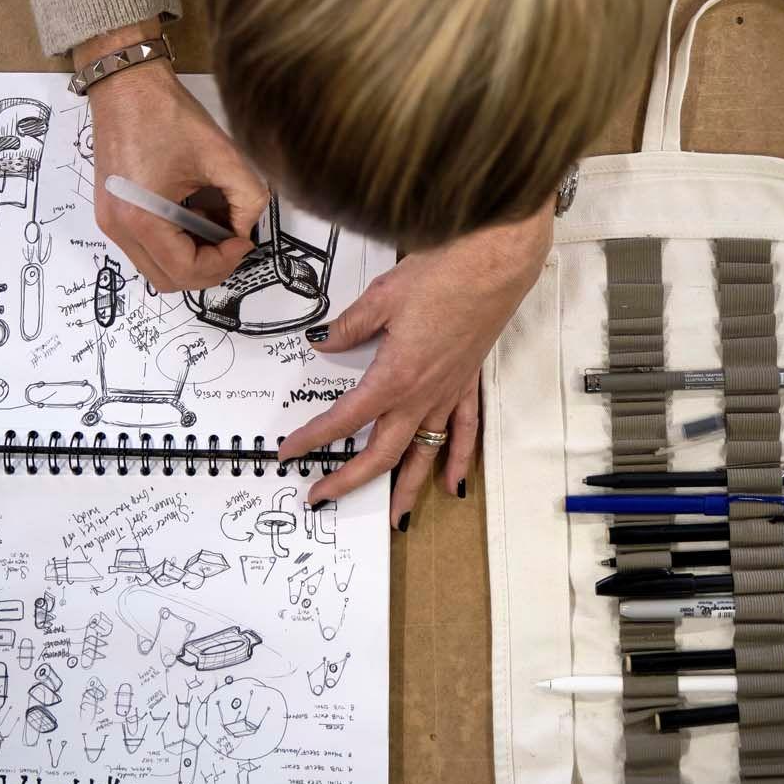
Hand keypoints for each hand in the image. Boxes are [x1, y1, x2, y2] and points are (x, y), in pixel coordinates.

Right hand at [80, 25, 268, 291]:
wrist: (125, 84)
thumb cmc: (166, 113)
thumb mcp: (222, 154)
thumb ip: (248, 198)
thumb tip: (247, 228)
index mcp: (142, 217)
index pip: (186, 271)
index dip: (223, 263)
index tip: (243, 239)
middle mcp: (119, 227)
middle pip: (168, 279)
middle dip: (208, 267)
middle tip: (233, 239)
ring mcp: (111, 221)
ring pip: (157, 267)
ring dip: (191, 256)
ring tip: (214, 220)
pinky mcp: (114, 212)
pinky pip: (147, 246)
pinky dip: (175, 242)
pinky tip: (194, 211)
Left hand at [278, 202, 553, 526]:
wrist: (493, 264)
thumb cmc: (442, 275)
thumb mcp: (381, 297)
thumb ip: (349, 327)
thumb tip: (324, 343)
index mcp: (394, 376)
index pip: (345, 419)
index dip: (313, 439)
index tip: (290, 452)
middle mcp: (421, 395)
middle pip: (382, 453)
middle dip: (350, 481)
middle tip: (322, 498)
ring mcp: (448, 393)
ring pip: (424, 453)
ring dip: (407, 489)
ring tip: (395, 519)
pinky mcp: (467, 384)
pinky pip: (463, 432)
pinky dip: (458, 460)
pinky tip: (453, 485)